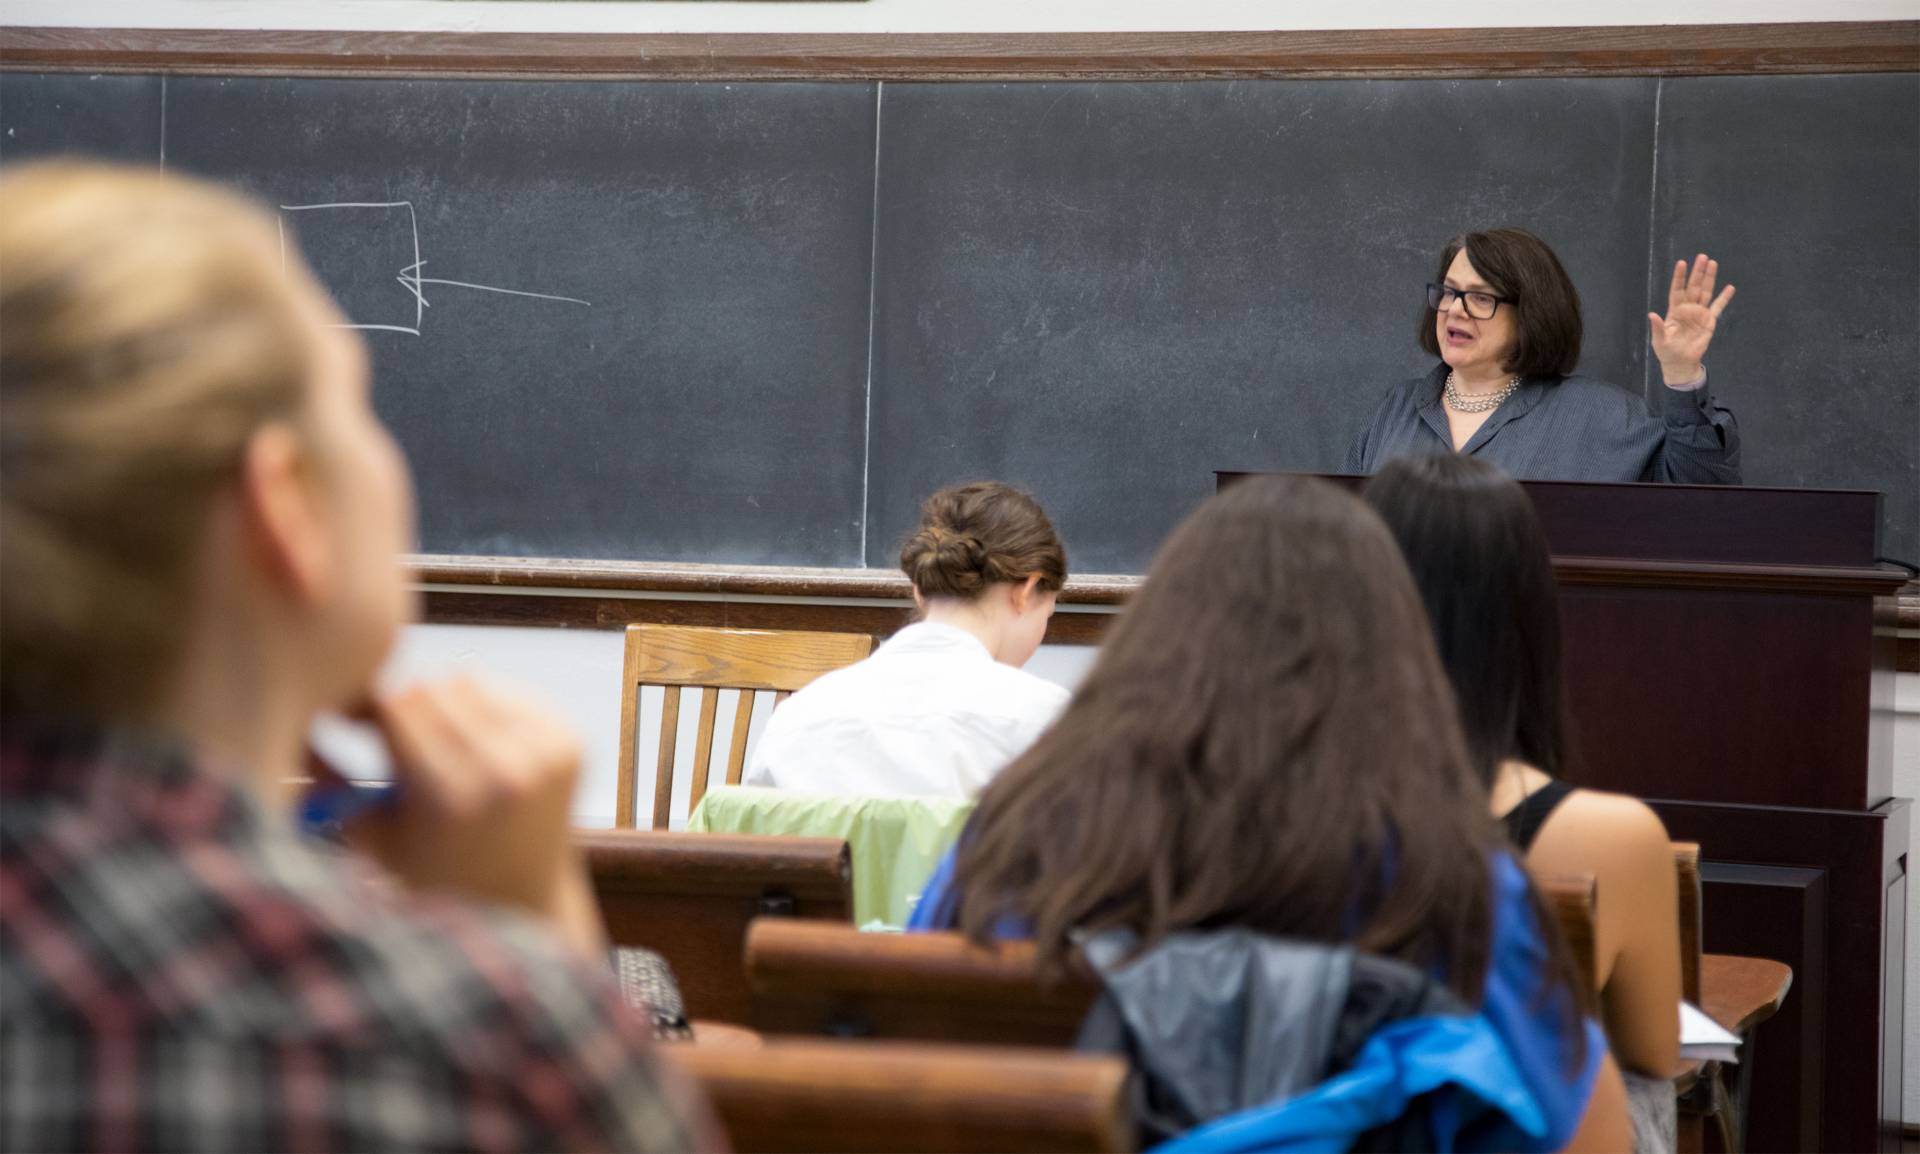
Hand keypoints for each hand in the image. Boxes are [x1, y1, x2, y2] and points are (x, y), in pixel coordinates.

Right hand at [343, 677, 606, 956]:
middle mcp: (505, 772)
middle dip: (406, 706)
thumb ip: (330, 782)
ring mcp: (545, 755)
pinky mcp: (569, 743)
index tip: (353, 722)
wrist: (520, 899)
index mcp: (451, 798)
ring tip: (435, 745)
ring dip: (445, 703)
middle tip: (392, 732)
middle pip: (432, 688)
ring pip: (470, 683)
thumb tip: (290, 719)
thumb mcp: (373, 836)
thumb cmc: (430, 875)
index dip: (367, 710)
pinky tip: (475, 745)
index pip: (396, 706)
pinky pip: (510, 693)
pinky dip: (486, 709)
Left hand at [1648, 253, 1734, 384]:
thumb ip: (1657, 327)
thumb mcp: (1659, 340)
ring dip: (1709, 278)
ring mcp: (1699, 314)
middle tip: (1702, 256)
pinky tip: (1730, 287)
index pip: (1677, 290)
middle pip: (1693, 287)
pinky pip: (1718, 307)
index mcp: (1674, 311)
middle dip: (1697, 272)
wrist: (1680, 363)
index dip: (1679, 277)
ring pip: (1705, 292)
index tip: (1682, 263)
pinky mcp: (1709, 322)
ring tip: (1713, 263)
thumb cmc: (1667, 351)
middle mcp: (1687, 309)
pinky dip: (1724, 298)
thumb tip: (1651, 314)